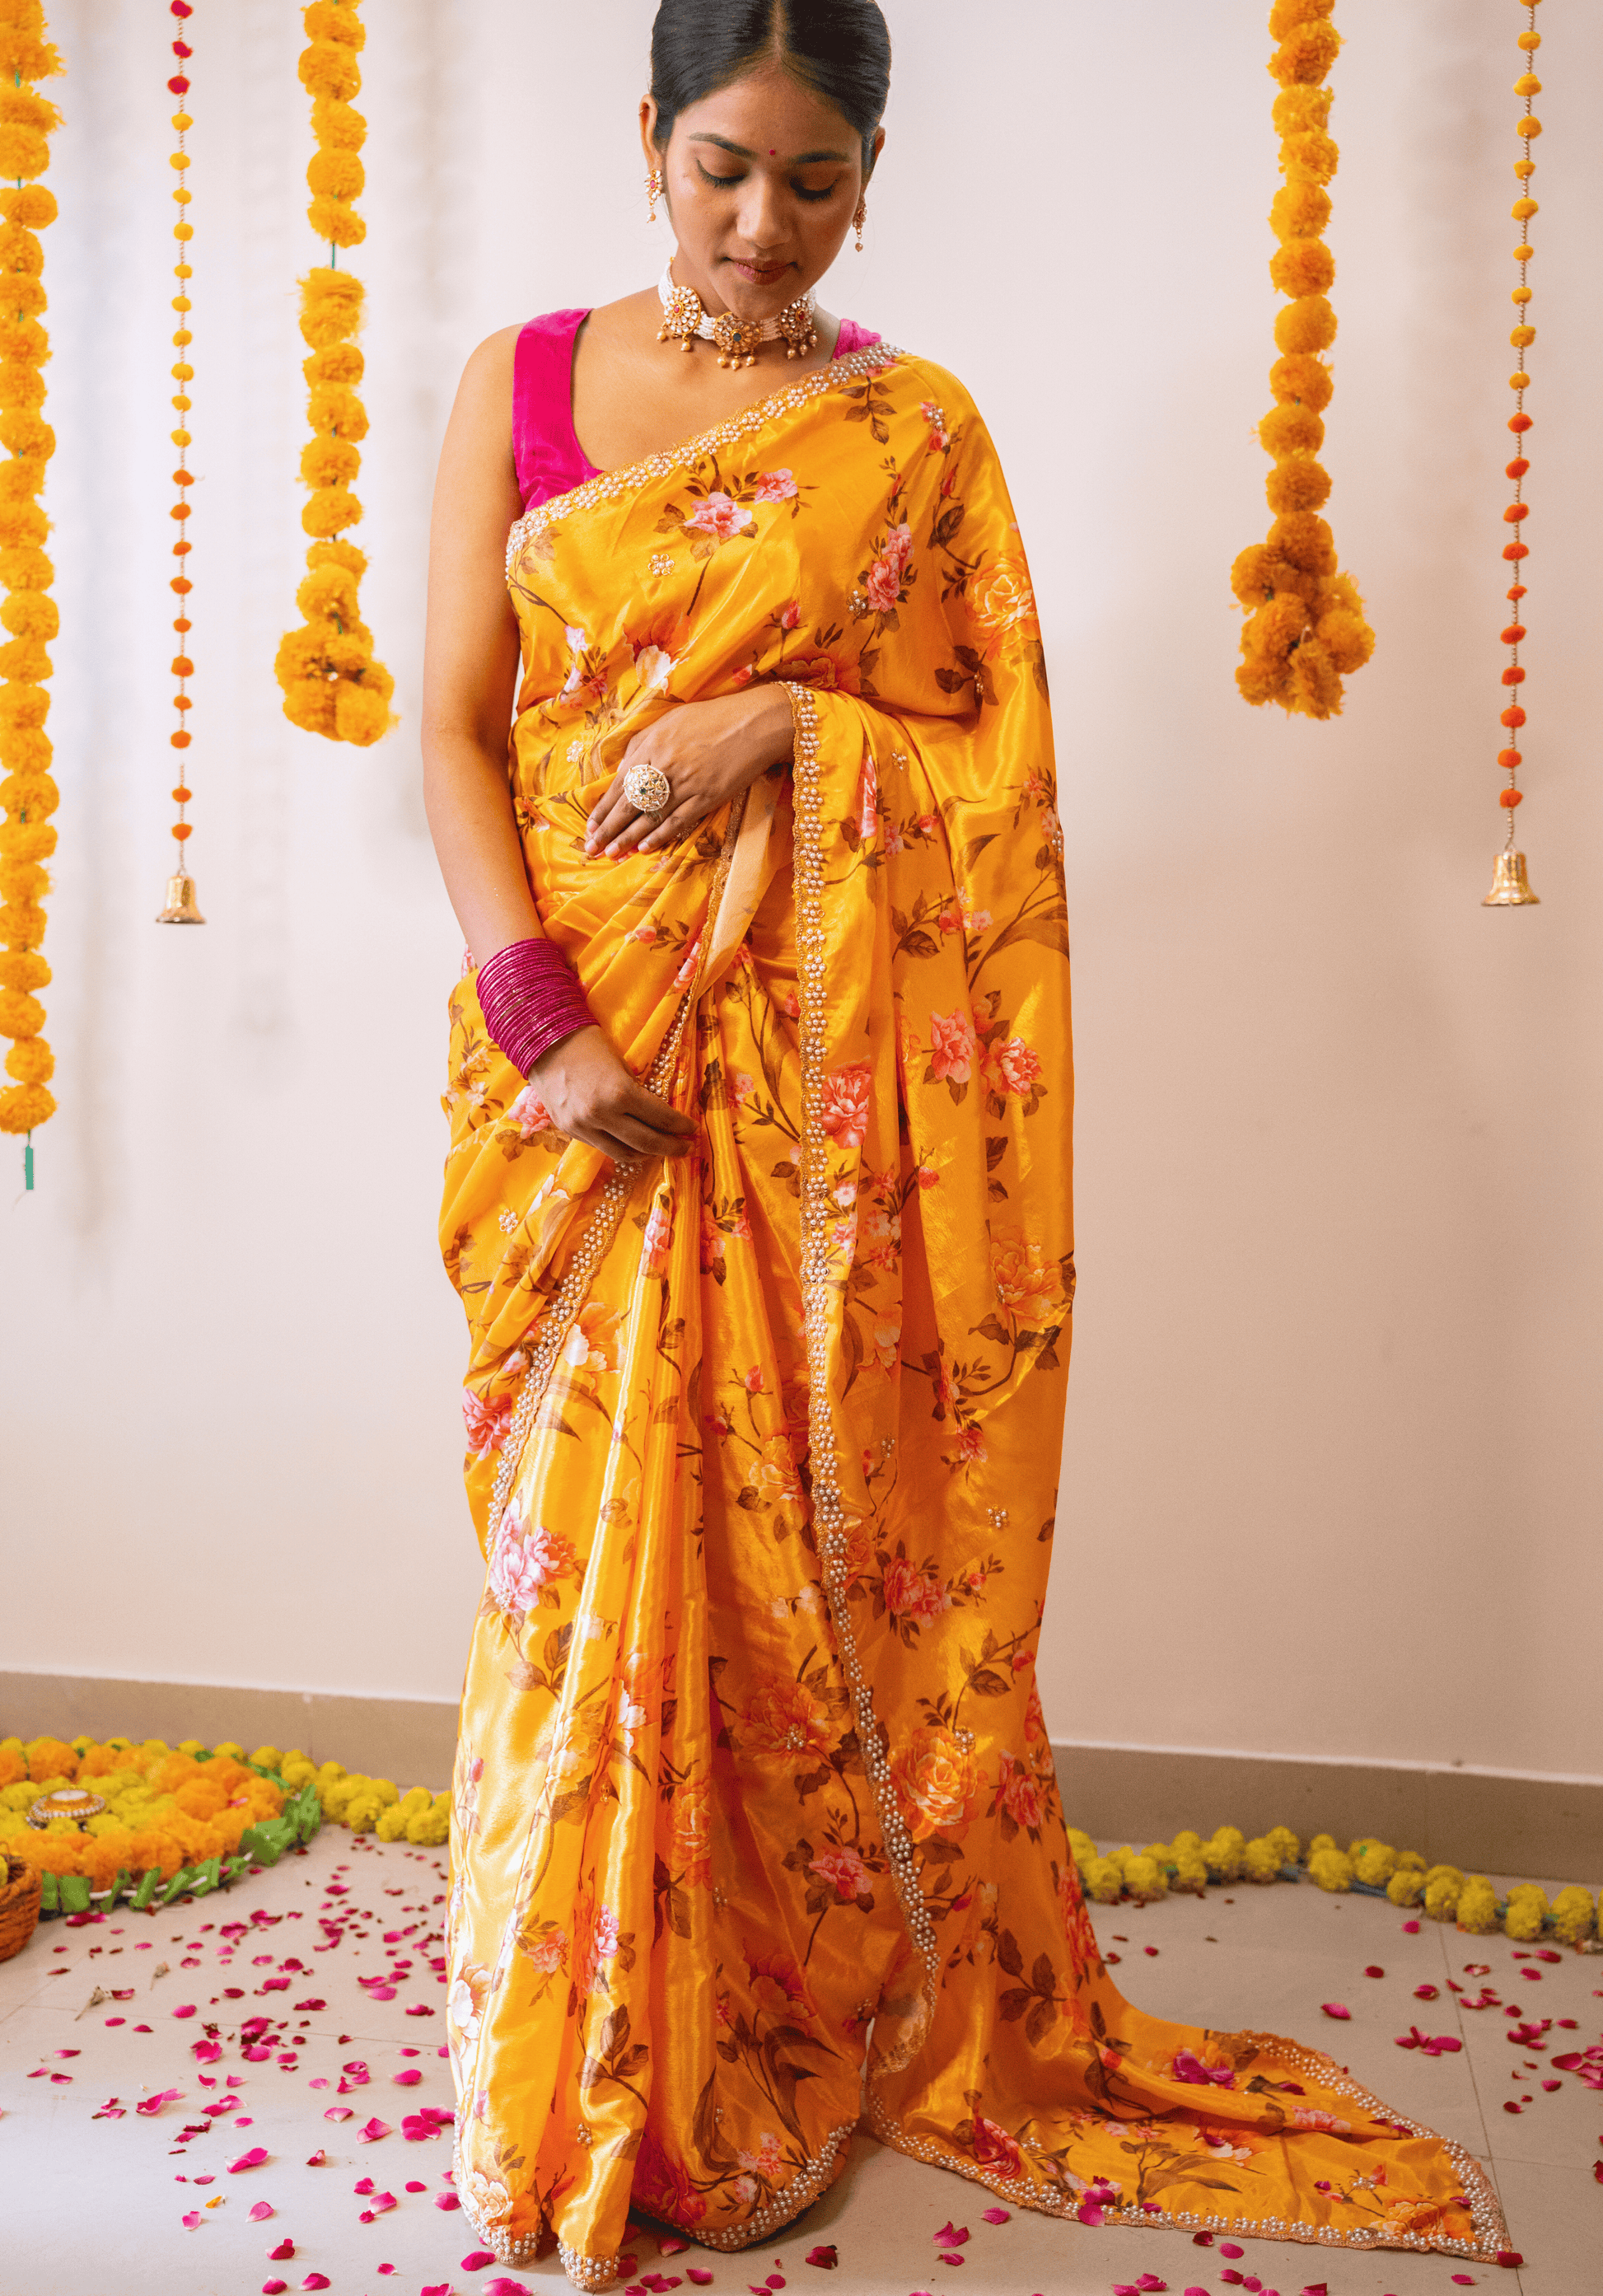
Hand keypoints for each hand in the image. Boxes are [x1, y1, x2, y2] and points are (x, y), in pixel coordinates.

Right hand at [529, 1023, 696, 1163]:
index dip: (681, 1126)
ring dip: (646, 1154)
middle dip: (671, 1147)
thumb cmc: (588, 1044)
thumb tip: (657, 1114)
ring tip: (659, 1150)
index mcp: (620, 1093)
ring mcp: (583, 1127)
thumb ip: (637, 1092)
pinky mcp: (569, 1131)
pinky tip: (632, 1144)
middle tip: (685, 1147)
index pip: (661, 1118)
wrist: (543, 1042)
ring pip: (623, 1153)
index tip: (693, 1129)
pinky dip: (620, 1148)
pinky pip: (602, 1147)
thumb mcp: (622, 1064)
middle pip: (647, 1143)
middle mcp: (602, 1115)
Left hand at [583, 686, 795, 857]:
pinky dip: (659, 835)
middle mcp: (664, 766)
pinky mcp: (706, 797)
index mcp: (651, 745)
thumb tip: (622, 769)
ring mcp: (686, 783)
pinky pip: (677, 821)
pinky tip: (644, 847)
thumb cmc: (710, 718)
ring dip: (628, 837)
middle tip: (592, 847)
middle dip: (608, 828)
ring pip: (650, 816)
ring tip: (612, 853)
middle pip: (629, 804)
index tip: (591, 825)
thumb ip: (643, 744)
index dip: (603, 807)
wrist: (754, 723)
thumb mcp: (669, 721)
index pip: (620, 783)